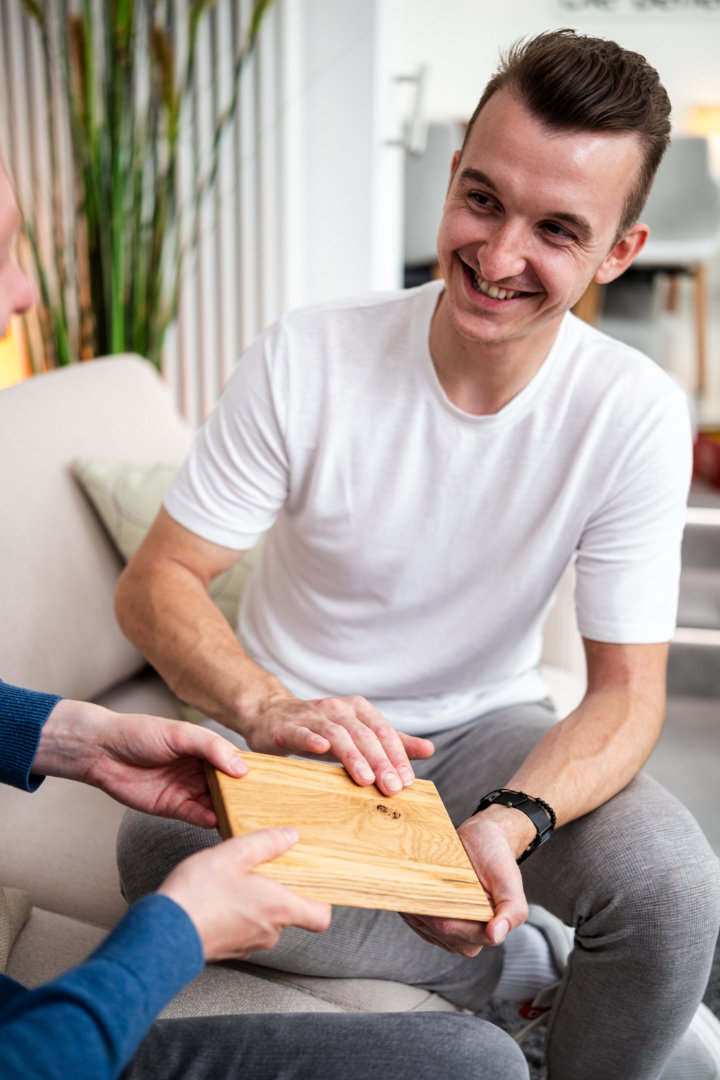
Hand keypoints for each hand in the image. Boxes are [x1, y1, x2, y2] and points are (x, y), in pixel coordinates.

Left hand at [32, 700, 247, 827]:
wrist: (102, 752)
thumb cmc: (141, 733)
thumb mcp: (180, 733)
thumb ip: (212, 747)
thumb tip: (241, 768)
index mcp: (206, 749)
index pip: (236, 762)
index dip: (252, 772)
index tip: (274, 783)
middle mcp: (200, 771)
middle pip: (229, 787)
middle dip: (244, 797)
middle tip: (266, 808)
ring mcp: (188, 790)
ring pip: (215, 803)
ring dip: (229, 811)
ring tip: (246, 819)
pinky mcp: (173, 807)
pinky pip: (196, 816)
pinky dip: (208, 819)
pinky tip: (217, 821)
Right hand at [157, 826, 331, 960]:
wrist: (161, 933)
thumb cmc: (197, 895)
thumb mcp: (233, 854)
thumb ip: (266, 842)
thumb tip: (290, 836)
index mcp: (279, 909)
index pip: (321, 917)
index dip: (322, 900)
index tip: (314, 881)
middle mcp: (268, 932)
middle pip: (290, 913)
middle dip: (279, 890)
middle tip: (263, 869)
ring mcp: (248, 944)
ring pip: (265, 920)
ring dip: (256, 901)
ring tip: (235, 879)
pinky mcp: (228, 949)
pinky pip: (243, 928)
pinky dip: (238, 913)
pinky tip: (219, 895)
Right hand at [242, 692, 433, 796]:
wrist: (270, 717)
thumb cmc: (319, 730)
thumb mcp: (358, 734)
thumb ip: (392, 742)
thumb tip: (429, 749)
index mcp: (357, 709)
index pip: (383, 731)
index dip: (397, 755)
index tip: (408, 781)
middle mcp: (337, 709)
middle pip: (364, 734)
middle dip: (380, 761)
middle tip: (393, 788)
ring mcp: (311, 716)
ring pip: (337, 734)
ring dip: (353, 756)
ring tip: (366, 779)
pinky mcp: (286, 727)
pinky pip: (301, 732)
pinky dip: (312, 739)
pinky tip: (321, 749)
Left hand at [399, 812, 528, 956]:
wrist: (485, 838)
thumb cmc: (498, 859)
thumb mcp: (510, 882)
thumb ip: (511, 912)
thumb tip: (496, 935)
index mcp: (487, 931)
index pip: (456, 931)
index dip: (440, 916)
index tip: (430, 896)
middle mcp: (467, 935)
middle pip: (437, 930)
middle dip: (425, 909)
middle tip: (418, 886)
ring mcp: (448, 927)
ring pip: (423, 925)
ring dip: (414, 906)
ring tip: (410, 886)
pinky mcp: (433, 917)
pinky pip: (416, 919)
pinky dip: (409, 906)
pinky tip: (407, 891)